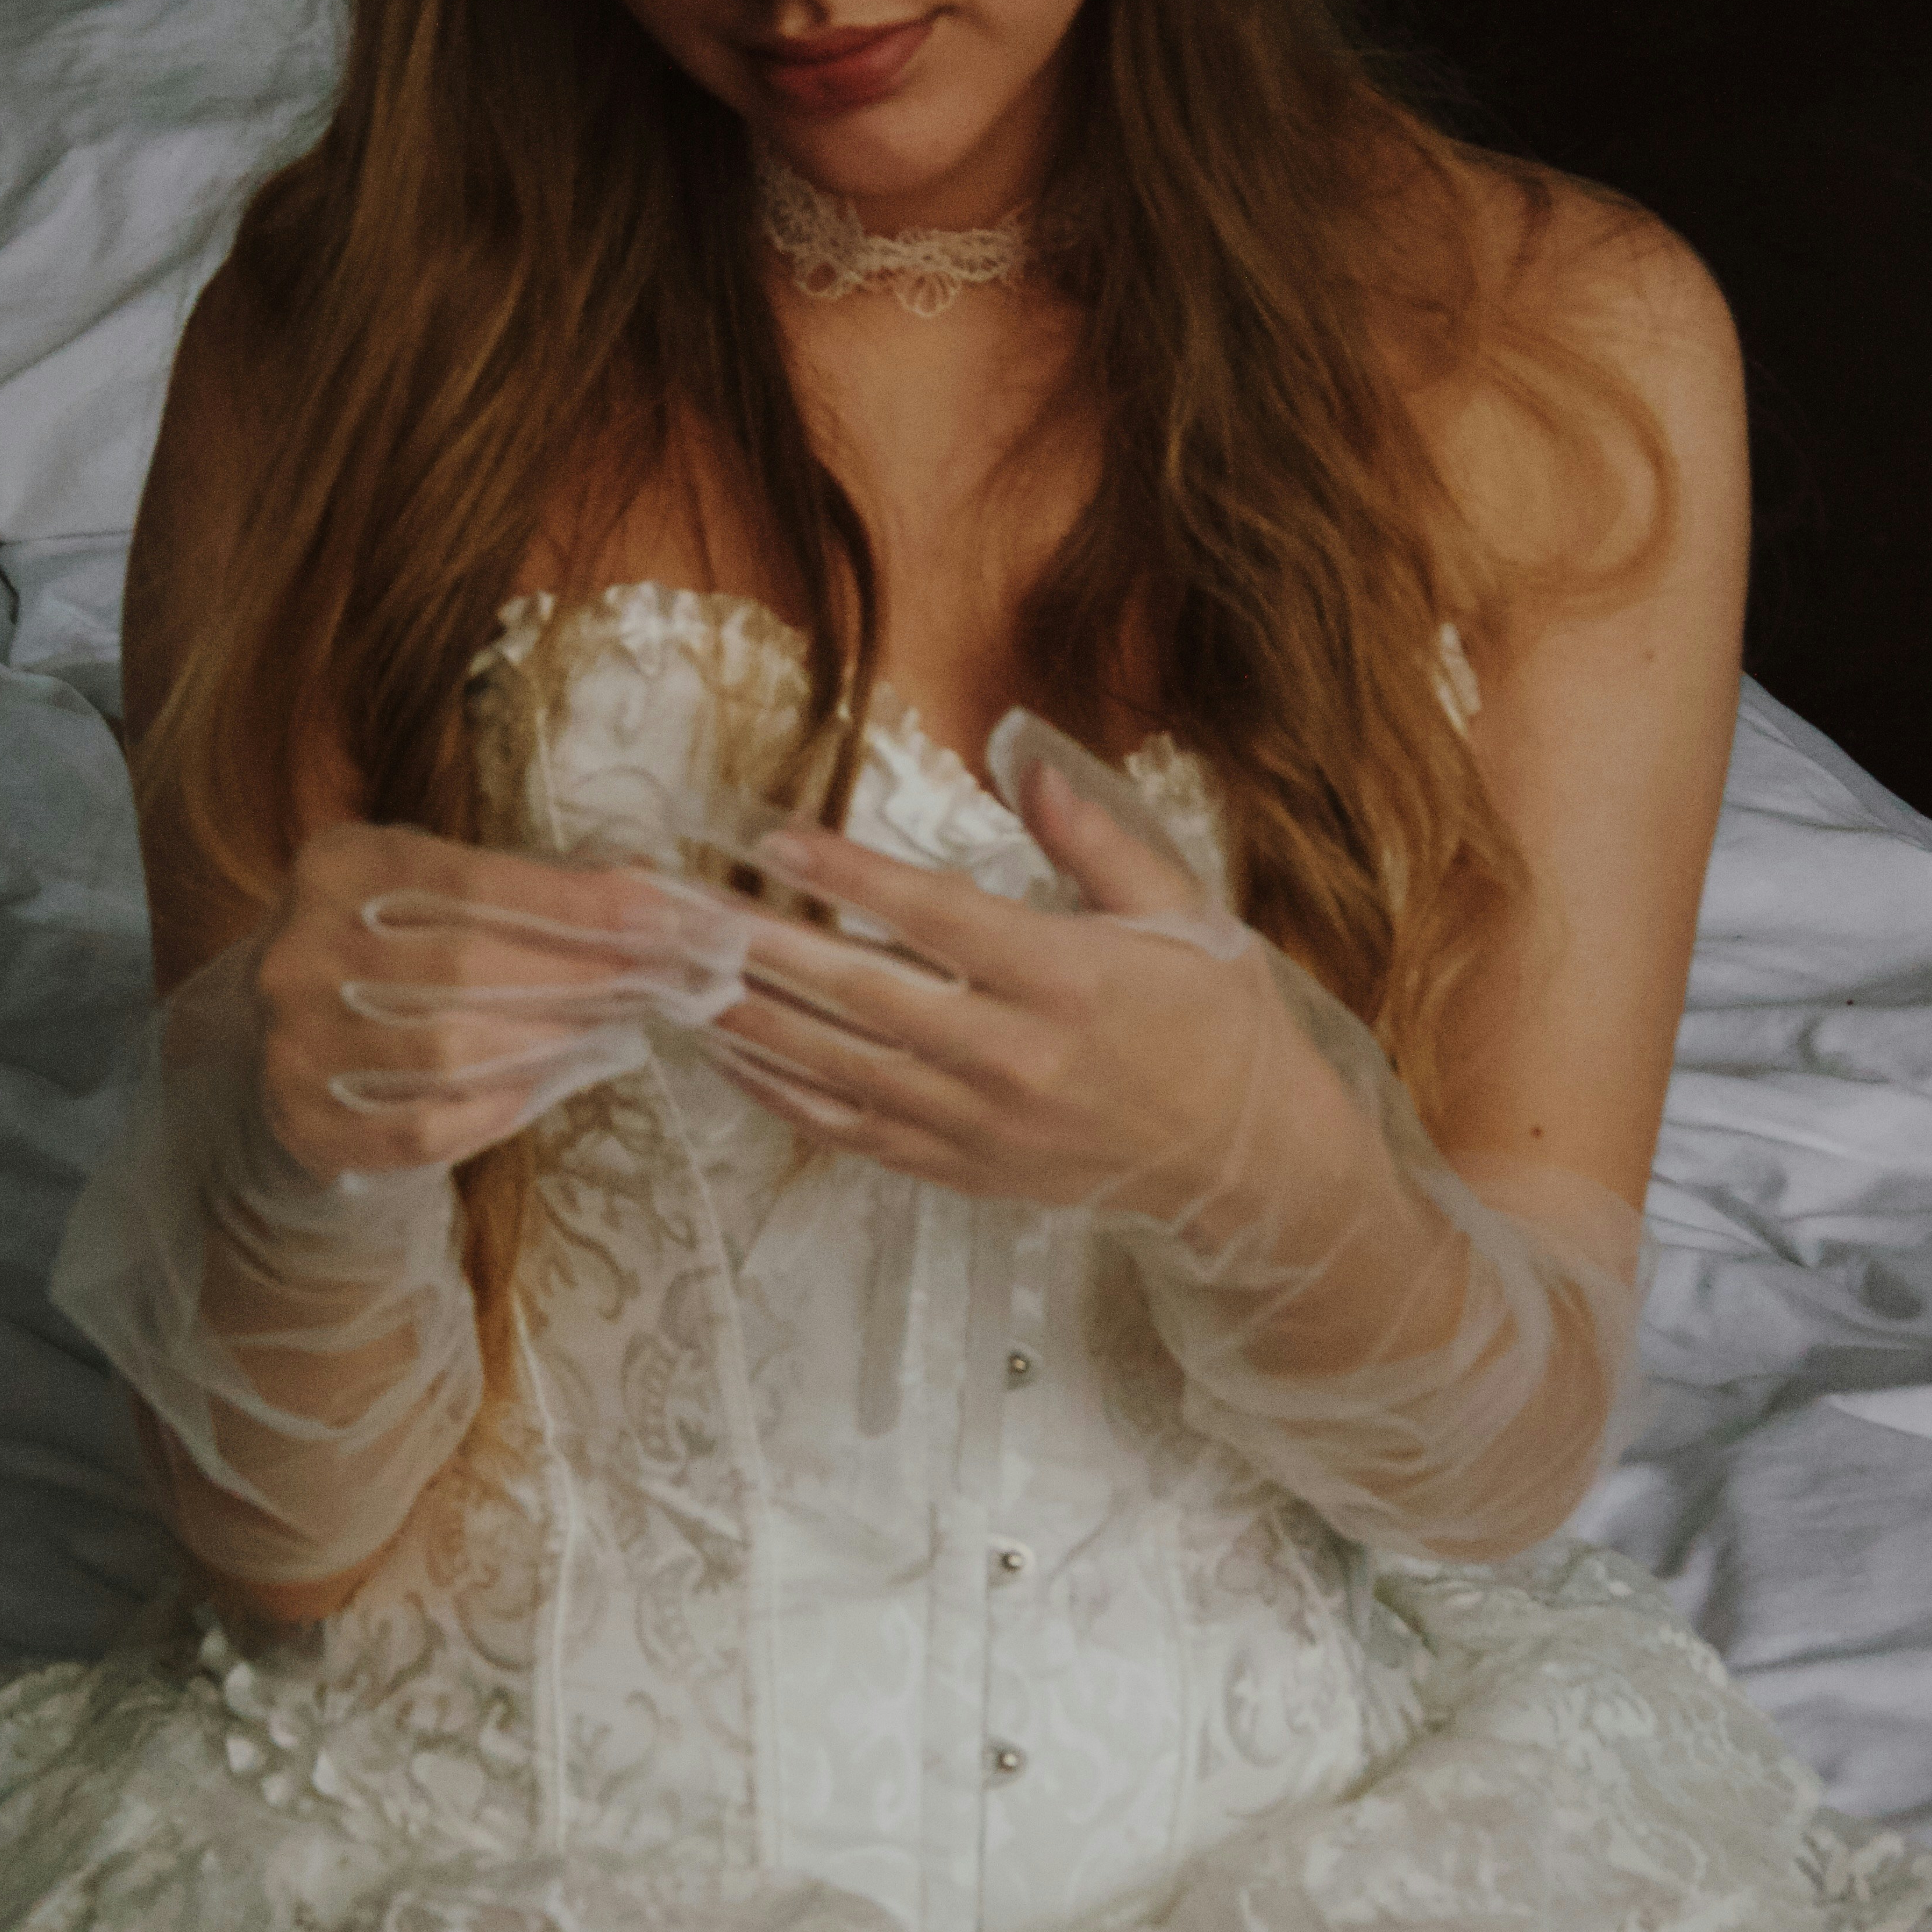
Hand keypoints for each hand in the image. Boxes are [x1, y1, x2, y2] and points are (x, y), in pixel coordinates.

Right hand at [243, 822, 749, 1183]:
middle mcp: (304, 951)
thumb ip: (526, 889)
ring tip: (611, 1031)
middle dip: (583, 977)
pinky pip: (427, 1127)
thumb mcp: (432, 888)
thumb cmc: (387, 949)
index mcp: (342, 867)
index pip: (477, 880)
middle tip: (662, 983)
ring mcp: (296, 1045)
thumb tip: (655, 899)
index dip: (581, 903)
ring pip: (450, 1052)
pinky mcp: (307, 1126)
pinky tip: (542, 1083)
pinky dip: (499, 1107)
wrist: (270, 1038)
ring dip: (552, 1043)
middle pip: (468, 967)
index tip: (670, 918)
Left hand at [700, 757, 1307, 1233]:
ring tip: (679, 978)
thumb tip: (1026, 760)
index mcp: (1069, 977)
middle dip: (760, 948)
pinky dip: (786, 1097)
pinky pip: (855, 1134)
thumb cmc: (1218, 1023)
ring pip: (839, 1069)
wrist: (1252, 1165)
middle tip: (682, 911)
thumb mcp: (1183, 912)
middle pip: (861, 995)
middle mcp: (1015, 1055)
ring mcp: (984, 1124)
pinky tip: (734, 1061)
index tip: (774, 840)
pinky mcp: (966, 1171)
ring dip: (751, 1023)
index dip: (848, 878)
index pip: (934, 917)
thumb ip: (1095, 839)